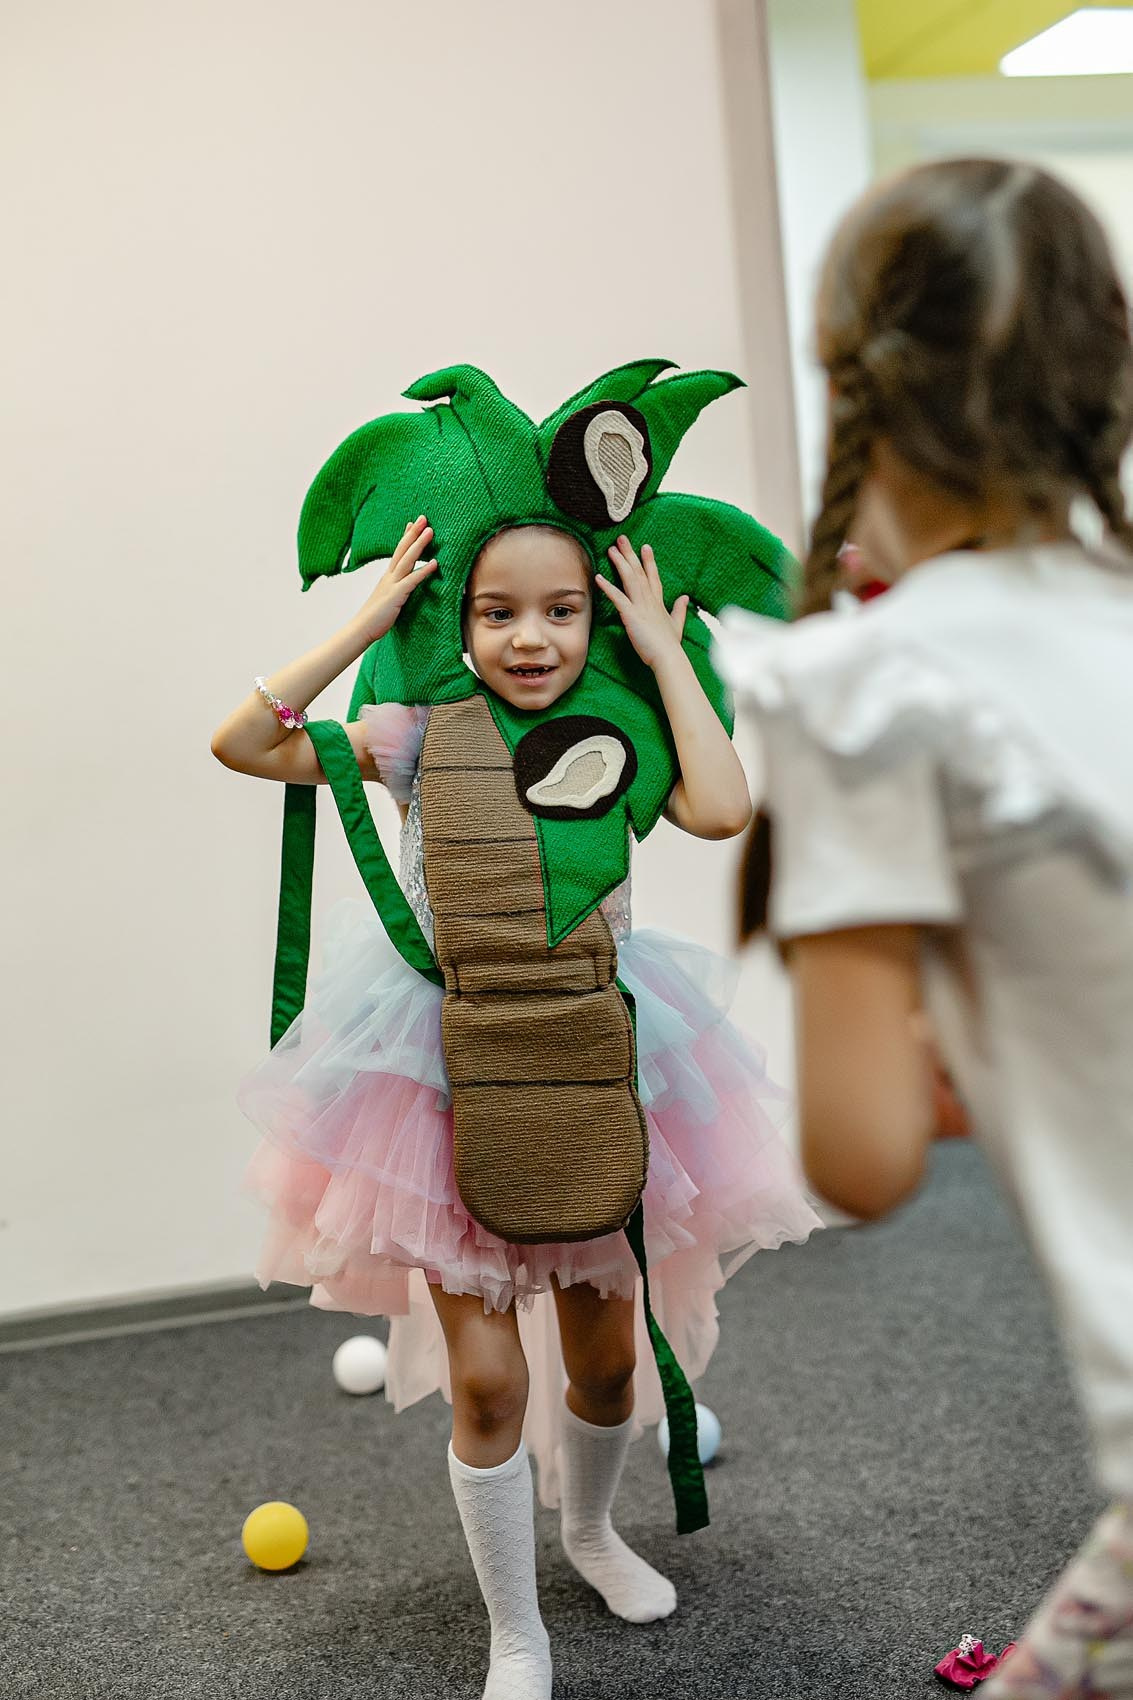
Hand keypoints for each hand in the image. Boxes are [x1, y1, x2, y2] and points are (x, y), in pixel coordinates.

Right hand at [354, 516, 437, 643]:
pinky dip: (424, 571)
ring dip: (419, 545)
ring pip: (407, 560)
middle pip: (402, 550)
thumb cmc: (374, 619)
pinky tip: (435, 563)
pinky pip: (412, 580)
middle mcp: (389, 577)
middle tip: (424, 518)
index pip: (397, 552)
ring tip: (431, 531)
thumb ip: (395, 592)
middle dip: (414, 533)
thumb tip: (402, 590)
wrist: (360, 629)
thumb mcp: (387, 600)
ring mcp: (392, 585)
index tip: (413, 524)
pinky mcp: (396, 595)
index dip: (406, 537)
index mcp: (387, 577)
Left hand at [596, 536, 688, 669]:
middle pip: (639, 572)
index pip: (653, 577)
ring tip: (611, 549)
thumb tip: (684, 597)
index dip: (648, 561)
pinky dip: (608, 587)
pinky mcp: (632, 615)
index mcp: (659, 602)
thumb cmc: (670, 645)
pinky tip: (598, 578)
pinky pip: (618, 597)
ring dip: (620, 563)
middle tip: (622, 538)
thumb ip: (680, 609)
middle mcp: (650, 600)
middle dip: (630, 554)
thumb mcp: (677, 623)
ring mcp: (641, 606)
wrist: (668, 657)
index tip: (645, 547)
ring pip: (630, 578)